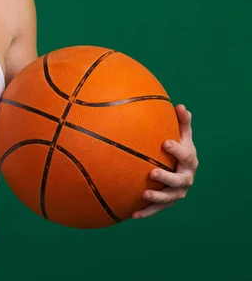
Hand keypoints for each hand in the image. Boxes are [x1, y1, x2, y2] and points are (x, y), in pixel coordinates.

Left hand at [132, 104, 197, 218]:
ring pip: (168, 197)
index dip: (176, 150)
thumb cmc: (178, 148)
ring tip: (144, 194)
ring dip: (157, 197)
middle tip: (152, 172)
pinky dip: (146, 212)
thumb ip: (182, 123)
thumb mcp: (183, 135)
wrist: (181, 169)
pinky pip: (156, 209)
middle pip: (179, 180)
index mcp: (189, 160)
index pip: (185, 155)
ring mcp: (177, 192)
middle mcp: (186, 178)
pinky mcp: (167, 202)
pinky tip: (132, 215)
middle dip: (166, 177)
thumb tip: (180, 106)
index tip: (164, 142)